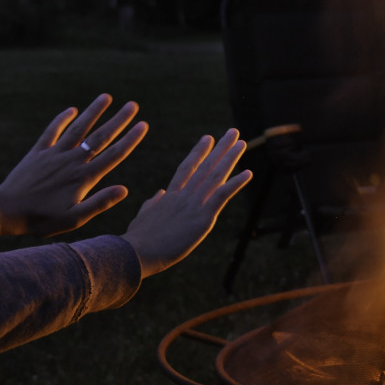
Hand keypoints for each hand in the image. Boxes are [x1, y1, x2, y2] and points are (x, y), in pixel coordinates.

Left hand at [0, 93, 147, 236]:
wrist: (7, 210)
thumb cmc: (43, 219)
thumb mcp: (76, 218)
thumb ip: (100, 202)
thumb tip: (125, 189)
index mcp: (84, 178)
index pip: (114, 155)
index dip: (130, 139)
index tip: (143, 125)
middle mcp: (72, 161)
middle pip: (100, 137)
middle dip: (118, 121)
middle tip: (132, 105)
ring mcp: (54, 154)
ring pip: (78, 128)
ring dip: (93, 112)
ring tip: (106, 97)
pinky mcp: (37, 153)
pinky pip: (52, 131)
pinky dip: (62, 119)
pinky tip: (72, 109)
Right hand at [121, 128, 249, 278]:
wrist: (136, 252)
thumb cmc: (138, 239)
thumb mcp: (143, 217)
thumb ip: (153, 204)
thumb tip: (160, 193)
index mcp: (171, 196)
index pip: (187, 168)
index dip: (199, 152)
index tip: (207, 138)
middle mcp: (184, 195)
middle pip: (205, 166)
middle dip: (220, 148)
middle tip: (233, 132)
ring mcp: (194, 204)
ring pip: (215, 175)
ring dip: (230, 157)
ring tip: (241, 142)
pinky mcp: (202, 217)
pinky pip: (222, 195)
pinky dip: (236, 183)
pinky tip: (248, 173)